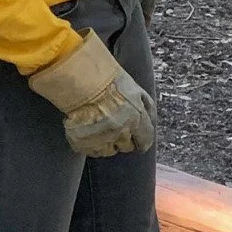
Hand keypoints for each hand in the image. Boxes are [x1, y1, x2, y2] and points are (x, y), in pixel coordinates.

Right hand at [28, 30, 157, 157]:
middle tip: (117, 129)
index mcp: (137, 119)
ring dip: (108, 143)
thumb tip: (151, 121)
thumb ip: (146, 107)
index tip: (139, 140)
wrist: (79, 79)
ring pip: (109, 151)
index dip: (142, 140)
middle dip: (125, 140)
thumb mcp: (136, 90)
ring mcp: (101, 139)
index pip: (145, 139)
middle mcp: (121, 132)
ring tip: (101, 130)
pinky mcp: (83, 142)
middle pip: (127, 146)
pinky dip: (91, 145)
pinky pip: (91, 151)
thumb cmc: (108, 79)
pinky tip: (89, 134)